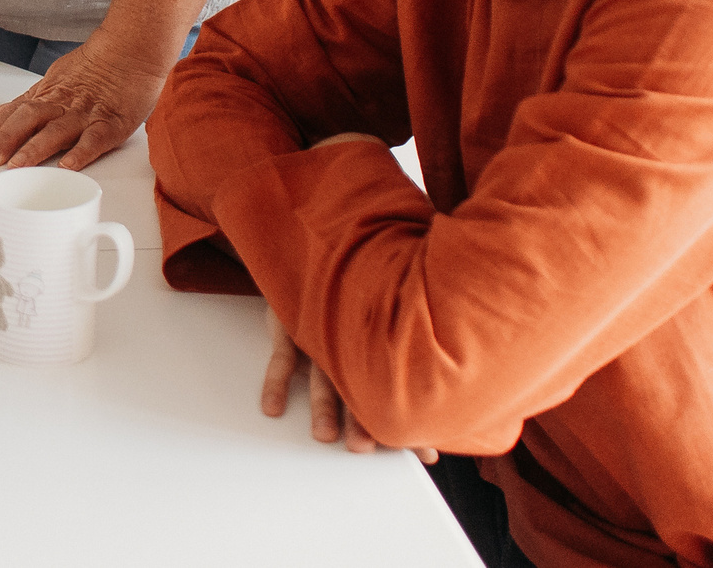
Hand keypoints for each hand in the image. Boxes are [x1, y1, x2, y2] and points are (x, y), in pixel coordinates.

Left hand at [0, 34, 167, 169]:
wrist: (132, 47)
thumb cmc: (98, 63)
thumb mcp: (57, 76)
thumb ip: (30, 98)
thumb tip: (1, 111)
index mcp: (50, 94)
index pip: (16, 113)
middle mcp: (63, 104)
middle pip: (29, 119)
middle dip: (7, 139)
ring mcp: (87, 114)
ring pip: (56, 131)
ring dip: (35, 148)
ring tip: (18, 165)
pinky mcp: (112, 123)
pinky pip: (94, 139)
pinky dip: (81, 152)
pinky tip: (67, 165)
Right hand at [263, 311, 435, 463]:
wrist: (320, 257)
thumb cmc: (354, 305)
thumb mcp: (380, 329)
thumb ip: (405, 367)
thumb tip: (440, 415)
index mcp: (379, 349)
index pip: (398, 392)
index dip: (411, 422)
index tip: (427, 456)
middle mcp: (352, 343)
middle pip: (358, 388)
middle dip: (361, 420)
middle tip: (361, 448)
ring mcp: (322, 334)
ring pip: (324, 374)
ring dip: (323, 405)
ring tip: (323, 435)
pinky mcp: (292, 322)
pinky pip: (282, 354)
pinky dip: (276, 381)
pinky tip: (272, 408)